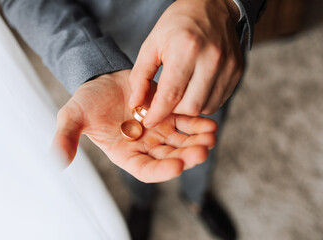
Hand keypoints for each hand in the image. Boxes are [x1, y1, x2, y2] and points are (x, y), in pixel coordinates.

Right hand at [53, 70, 216, 182]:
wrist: (103, 79)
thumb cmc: (87, 100)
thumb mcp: (72, 116)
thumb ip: (66, 137)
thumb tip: (57, 161)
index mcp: (125, 154)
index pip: (145, 169)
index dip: (161, 170)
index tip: (177, 165)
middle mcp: (145, 147)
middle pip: (170, 158)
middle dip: (187, 156)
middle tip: (202, 150)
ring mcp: (159, 131)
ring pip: (182, 142)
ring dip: (197, 142)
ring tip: (210, 136)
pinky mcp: (169, 115)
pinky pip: (186, 123)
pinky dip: (198, 124)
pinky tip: (209, 123)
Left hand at [129, 0, 242, 127]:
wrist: (212, 7)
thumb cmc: (177, 25)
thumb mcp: (151, 44)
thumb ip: (141, 76)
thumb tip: (136, 104)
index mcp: (186, 49)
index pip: (171, 94)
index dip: (157, 113)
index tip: (148, 121)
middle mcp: (211, 59)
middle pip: (191, 106)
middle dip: (174, 111)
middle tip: (165, 103)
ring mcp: (228, 66)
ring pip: (206, 107)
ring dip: (189, 109)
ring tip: (180, 95)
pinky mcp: (237, 71)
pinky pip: (219, 101)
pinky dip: (204, 102)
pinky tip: (194, 90)